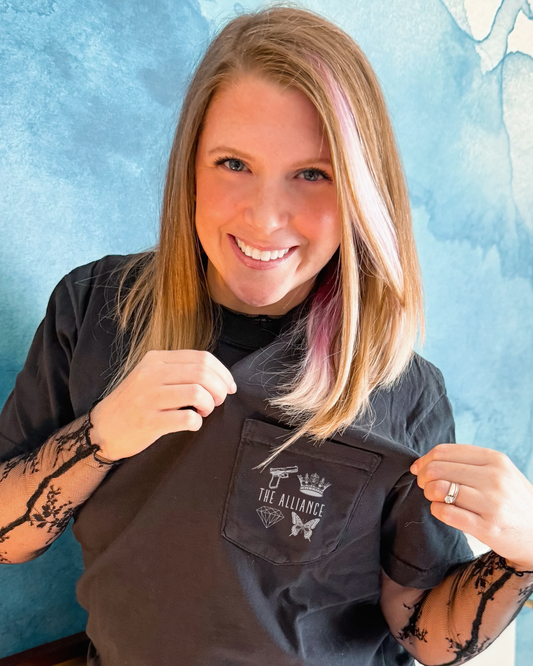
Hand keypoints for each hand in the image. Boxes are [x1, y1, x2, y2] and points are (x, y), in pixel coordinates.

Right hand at [90, 350, 236, 461]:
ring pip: (198, 393)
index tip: (229, 387)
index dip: (223, 373)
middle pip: (203, 374)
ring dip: (209, 405)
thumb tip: (218, 376)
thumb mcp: (151, 376)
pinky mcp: (149, 422)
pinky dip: (197, 423)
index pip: (202, 358)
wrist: (102, 429)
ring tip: (203, 412)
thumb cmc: (134, 403)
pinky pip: (187, 419)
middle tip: (217, 402)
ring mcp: (149, 398)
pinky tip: (191, 424)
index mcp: (156, 359)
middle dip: (219, 389)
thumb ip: (179, 370)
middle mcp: (151, 374)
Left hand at [411, 443, 532, 570]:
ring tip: (435, 498)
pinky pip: (446, 513)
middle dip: (423, 477)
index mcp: (495, 459)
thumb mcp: (497, 472)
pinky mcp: (487, 528)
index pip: (443, 451)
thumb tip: (419, 464)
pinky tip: (442, 510)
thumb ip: (463, 463)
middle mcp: (494, 478)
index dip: (424, 460)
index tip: (419, 469)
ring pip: (439, 489)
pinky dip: (437, 510)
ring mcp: (492, 503)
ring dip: (429, 494)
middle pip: (437, 469)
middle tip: (425, 486)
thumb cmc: (509, 499)